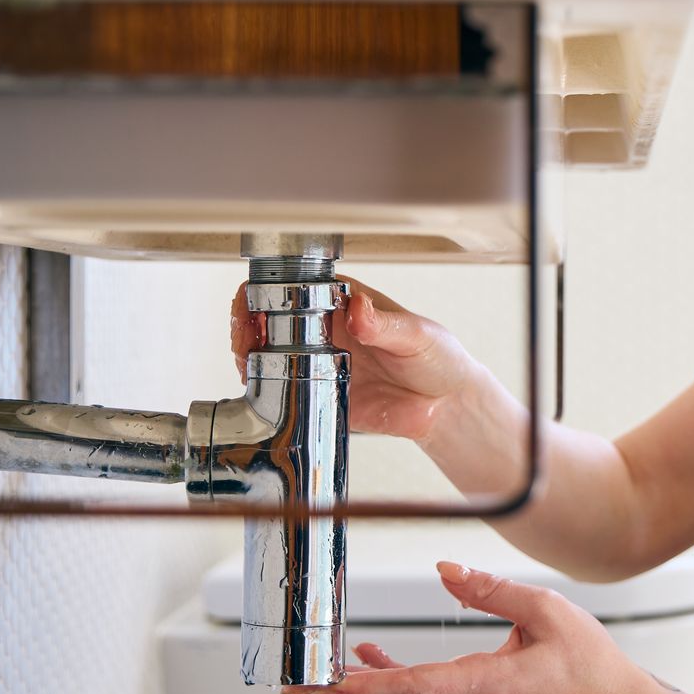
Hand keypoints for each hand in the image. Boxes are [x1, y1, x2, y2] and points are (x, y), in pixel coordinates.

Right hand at [229, 276, 480, 439]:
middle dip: (246, 325)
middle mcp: (325, 331)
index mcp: (344, 303)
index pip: (294, 287)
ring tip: (247, 363)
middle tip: (245, 339)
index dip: (267, 292)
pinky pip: (283, 395)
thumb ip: (385, 322)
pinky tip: (260, 390)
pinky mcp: (320, 398)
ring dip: (248, 357)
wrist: (447, 407)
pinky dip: (265, 392)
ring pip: (268, 356)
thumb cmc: (438, 359)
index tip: (255, 305)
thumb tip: (358, 306)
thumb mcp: (416, 334)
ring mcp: (318, 365)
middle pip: (269, 320)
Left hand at [282, 562, 658, 693]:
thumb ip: (492, 589)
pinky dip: (387, 678)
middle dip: (340, 691)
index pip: (416, 685)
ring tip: (311, 674)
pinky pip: (419, 693)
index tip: (330, 682)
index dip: (368, 683)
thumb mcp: (546, 609)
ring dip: (356, 685)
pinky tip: (367, 658)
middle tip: (293, 684)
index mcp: (488, 683)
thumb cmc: (586, 659)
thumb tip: (444, 570)